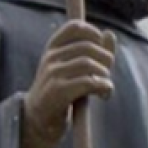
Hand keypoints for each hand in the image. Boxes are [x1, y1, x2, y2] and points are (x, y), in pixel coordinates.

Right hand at [21, 21, 116, 147]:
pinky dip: (103, 87)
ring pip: (89, 63)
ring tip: (106, 86)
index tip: (102, 48)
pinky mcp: (58, 92)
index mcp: (53, 48)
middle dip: (106, 58)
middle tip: (107, 73)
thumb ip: (93, 51)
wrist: (38, 120)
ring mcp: (52, 74)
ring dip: (105, 75)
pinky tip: (104, 94)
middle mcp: (50, 58)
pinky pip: (88, 82)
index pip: (75, 27)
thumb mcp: (73, 68)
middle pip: (88, 47)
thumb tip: (110, 34)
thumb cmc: (60, 91)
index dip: (94, 33)